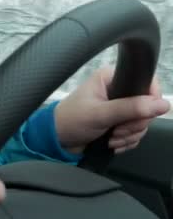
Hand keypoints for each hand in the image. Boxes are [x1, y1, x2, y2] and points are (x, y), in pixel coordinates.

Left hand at [55, 67, 169, 153]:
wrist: (57, 140)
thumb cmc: (71, 121)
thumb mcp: (100, 114)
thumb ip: (131, 108)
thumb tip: (162, 104)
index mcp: (111, 78)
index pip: (146, 82)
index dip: (150, 100)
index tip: (141, 115)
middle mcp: (117, 90)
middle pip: (147, 106)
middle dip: (134, 124)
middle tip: (117, 129)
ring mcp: (119, 107)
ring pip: (142, 122)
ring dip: (129, 135)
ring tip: (110, 137)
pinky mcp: (118, 122)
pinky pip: (135, 133)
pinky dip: (126, 141)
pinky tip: (111, 143)